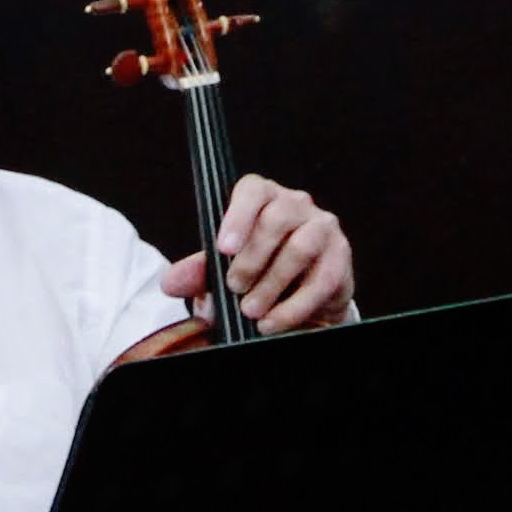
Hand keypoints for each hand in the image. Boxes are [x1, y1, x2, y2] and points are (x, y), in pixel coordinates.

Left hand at [164, 173, 353, 333]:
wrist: (297, 302)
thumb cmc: (257, 274)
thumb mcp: (223, 272)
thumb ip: (199, 273)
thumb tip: (171, 282)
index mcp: (264, 199)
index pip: (253, 189)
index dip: (238, 215)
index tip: (224, 248)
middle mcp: (296, 205)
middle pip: (277, 218)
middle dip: (252, 259)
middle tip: (235, 289)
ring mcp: (322, 228)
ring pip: (301, 246)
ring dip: (273, 283)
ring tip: (252, 310)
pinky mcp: (340, 258)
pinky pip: (322, 279)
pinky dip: (294, 306)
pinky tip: (274, 322)